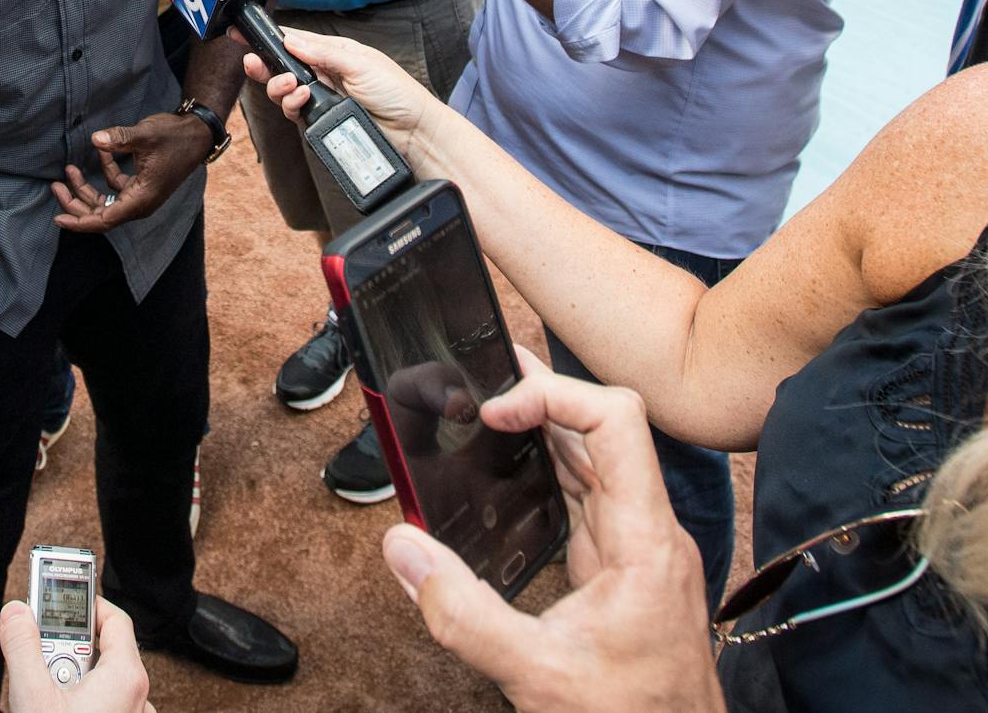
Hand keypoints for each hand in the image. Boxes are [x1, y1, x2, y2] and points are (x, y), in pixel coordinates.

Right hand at [0, 598, 154, 712]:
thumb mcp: (33, 696)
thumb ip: (22, 648)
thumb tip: (16, 613)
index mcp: (125, 677)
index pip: (114, 617)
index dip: (83, 603)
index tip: (57, 598)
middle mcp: (137, 695)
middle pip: (103, 649)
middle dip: (65, 649)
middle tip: (40, 658)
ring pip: (101, 680)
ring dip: (70, 677)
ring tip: (44, 691)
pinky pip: (105, 702)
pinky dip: (81, 699)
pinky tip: (57, 707)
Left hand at [50, 113, 210, 232]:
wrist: (196, 134)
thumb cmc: (174, 137)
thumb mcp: (146, 135)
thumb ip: (120, 138)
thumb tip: (96, 139)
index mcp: (141, 199)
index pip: (104, 220)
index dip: (79, 222)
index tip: (58, 218)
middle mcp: (139, 202)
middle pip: (100, 213)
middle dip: (76, 202)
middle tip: (54, 186)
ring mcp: (139, 194)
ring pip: (105, 201)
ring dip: (85, 188)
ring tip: (67, 170)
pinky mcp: (140, 185)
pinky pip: (115, 186)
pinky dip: (104, 172)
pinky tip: (99, 152)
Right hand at [239, 24, 433, 144]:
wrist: (413, 132)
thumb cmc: (398, 93)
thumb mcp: (361, 63)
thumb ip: (324, 53)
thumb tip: (292, 40)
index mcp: (334, 53)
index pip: (296, 41)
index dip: (270, 38)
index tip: (245, 33)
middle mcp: (325, 74)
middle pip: (283, 68)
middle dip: (265, 65)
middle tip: (253, 63)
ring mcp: (322, 98)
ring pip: (285, 92)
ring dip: (280, 87)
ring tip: (291, 86)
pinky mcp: (321, 121)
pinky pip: (295, 112)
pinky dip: (292, 105)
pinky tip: (302, 99)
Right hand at [380, 349, 723, 712]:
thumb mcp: (536, 674)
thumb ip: (463, 613)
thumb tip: (403, 549)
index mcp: (646, 542)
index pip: (617, 422)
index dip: (554, 396)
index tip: (494, 411)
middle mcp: (650, 534)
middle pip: (605, 428)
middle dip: (543, 395)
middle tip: (481, 379)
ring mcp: (640, 550)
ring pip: (596, 459)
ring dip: (545, 427)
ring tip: (490, 407)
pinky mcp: (623, 568)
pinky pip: (588, 494)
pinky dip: (547, 468)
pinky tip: (510, 470)